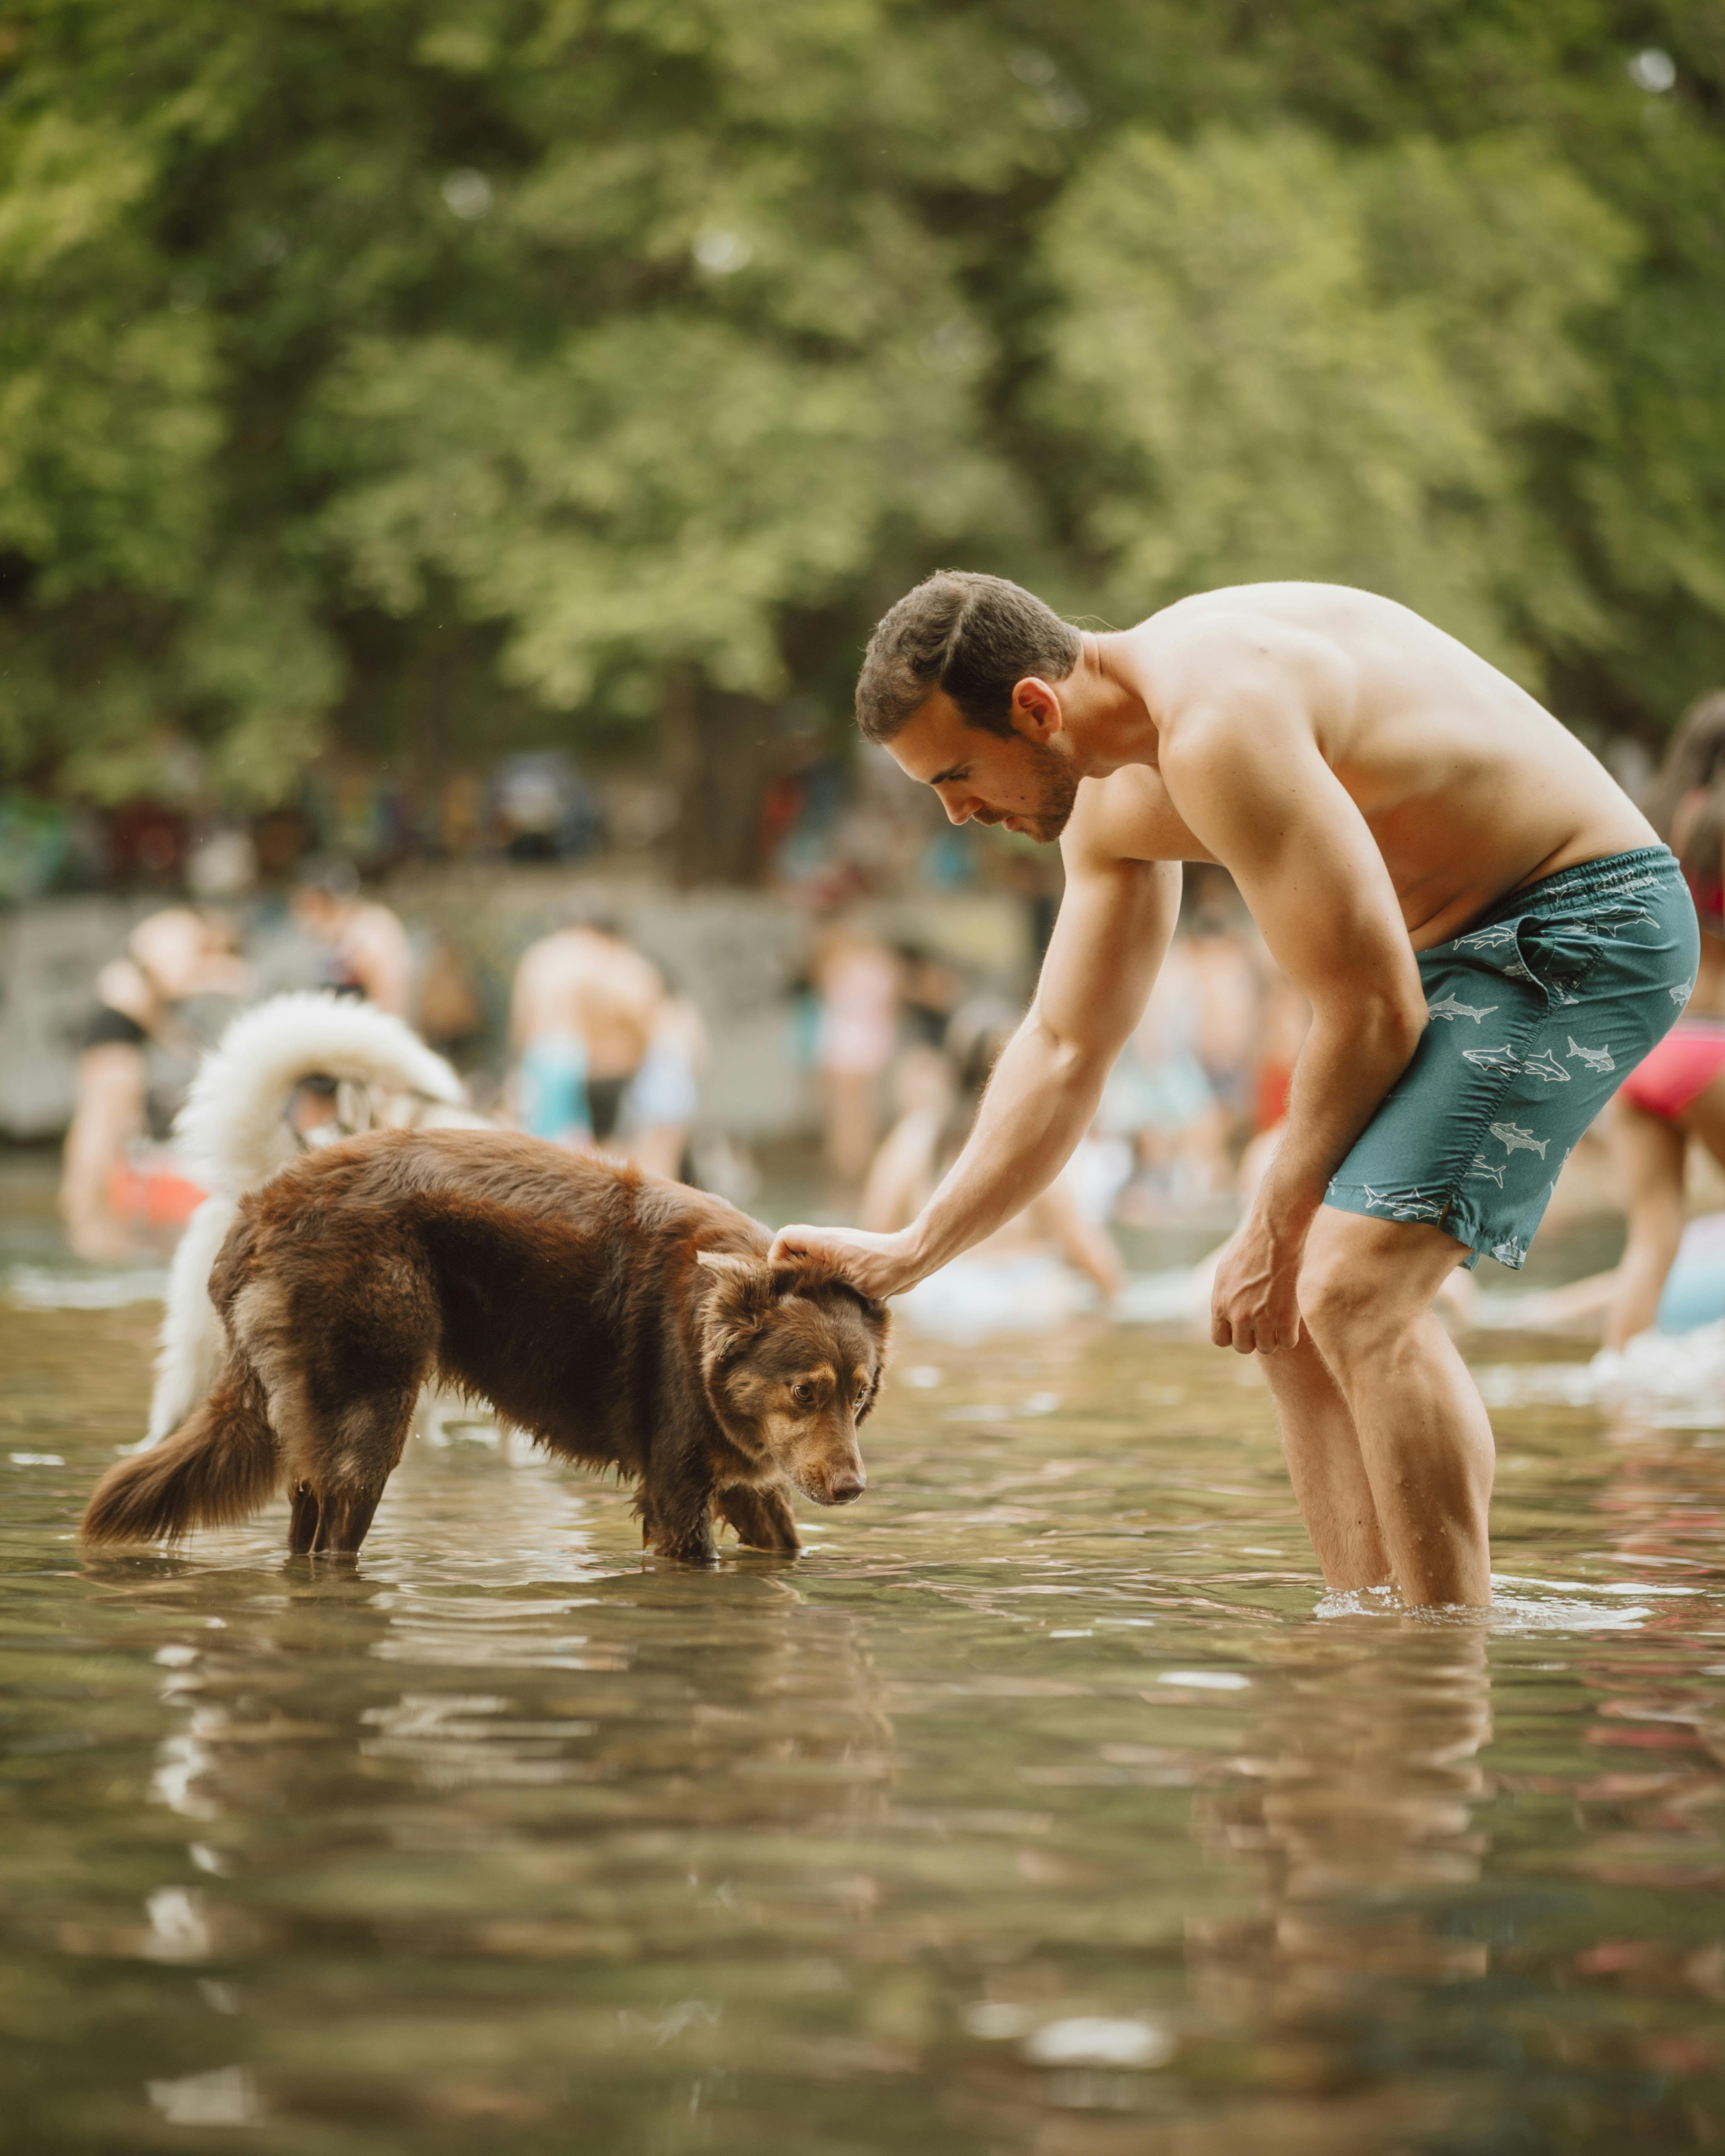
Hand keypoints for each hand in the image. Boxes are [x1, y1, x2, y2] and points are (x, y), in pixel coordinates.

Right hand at [767, 1222, 921, 1301]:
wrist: (914, 1258)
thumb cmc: (886, 1269)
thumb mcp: (852, 1282)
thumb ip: (824, 1284)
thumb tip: (802, 1296)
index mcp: (825, 1241)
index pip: (785, 1237)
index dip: (776, 1255)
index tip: (781, 1278)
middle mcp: (829, 1240)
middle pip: (793, 1246)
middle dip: (787, 1268)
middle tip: (791, 1291)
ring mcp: (840, 1248)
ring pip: (809, 1256)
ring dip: (805, 1273)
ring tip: (809, 1296)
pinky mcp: (850, 1256)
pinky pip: (825, 1263)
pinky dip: (821, 1276)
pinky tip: (830, 1297)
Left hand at [1210, 1210, 1304, 1354]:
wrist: (1274, 1235)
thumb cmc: (1250, 1246)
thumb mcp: (1225, 1271)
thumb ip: (1224, 1294)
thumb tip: (1225, 1308)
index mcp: (1220, 1304)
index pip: (1220, 1340)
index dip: (1233, 1336)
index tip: (1243, 1328)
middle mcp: (1238, 1315)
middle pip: (1243, 1347)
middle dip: (1253, 1339)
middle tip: (1264, 1324)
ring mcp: (1261, 1319)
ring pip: (1266, 1348)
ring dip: (1273, 1338)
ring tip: (1279, 1322)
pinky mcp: (1285, 1318)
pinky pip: (1286, 1343)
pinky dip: (1290, 1336)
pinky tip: (1292, 1321)